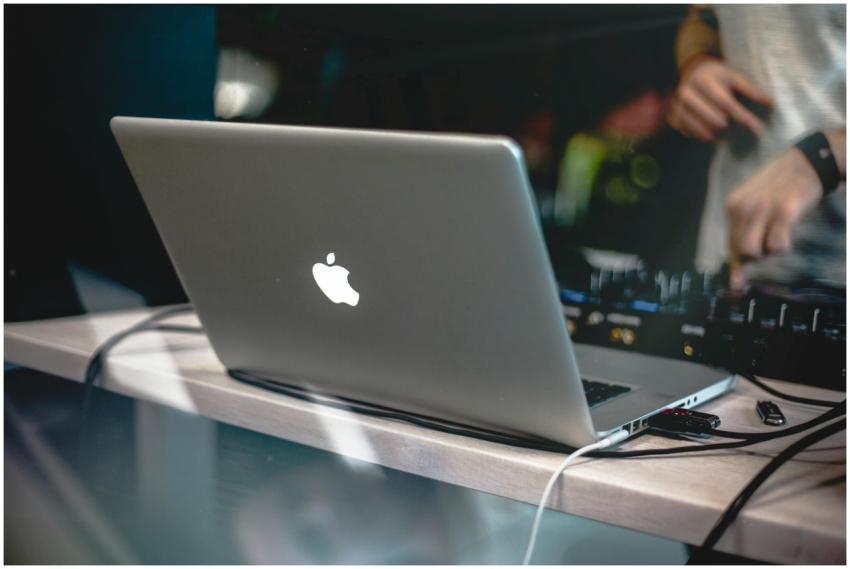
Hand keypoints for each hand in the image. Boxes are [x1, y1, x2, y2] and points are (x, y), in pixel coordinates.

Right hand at [669, 56, 772, 141]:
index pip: (725, 102)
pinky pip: (684, 129)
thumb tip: (769, 102)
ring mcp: (677, 104)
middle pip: (708, 115)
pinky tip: (709, 137)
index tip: (755, 126)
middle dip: (724, 125)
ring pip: (694, 124)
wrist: (691, 71)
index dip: (741, 115)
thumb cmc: (716, 75)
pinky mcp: (672, 114)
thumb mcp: (733, 75)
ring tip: (723, 139)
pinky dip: (697, 135)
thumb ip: (749, 89)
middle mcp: (687, 91)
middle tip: (737, 132)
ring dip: (710, 133)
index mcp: (704, 80)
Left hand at [725, 147, 822, 288]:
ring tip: (779, 238)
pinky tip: (787, 235)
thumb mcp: (756, 203)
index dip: (735, 268)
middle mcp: (743, 207)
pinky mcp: (784, 210)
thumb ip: (747, 229)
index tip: (737, 288)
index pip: (730, 244)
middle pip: (740, 251)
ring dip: (768, 253)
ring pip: (754, 250)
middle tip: (769, 248)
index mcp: (734, 206)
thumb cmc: (782, 187)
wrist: (807, 161)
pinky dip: (782, 247)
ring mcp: (763, 208)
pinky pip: (776, 244)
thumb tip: (743, 262)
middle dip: (754, 259)